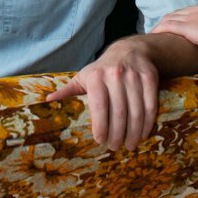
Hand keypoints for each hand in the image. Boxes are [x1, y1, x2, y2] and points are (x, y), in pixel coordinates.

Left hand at [46, 38, 160, 149]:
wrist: (129, 50)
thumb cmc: (102, 69)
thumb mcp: (84, 76)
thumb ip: (68, 90)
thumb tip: (47, 100)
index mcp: (96, 77)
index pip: (99, 106)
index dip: (101, 126)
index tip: (100, 140)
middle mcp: (115, 75)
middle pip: (118, 112)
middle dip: (117, 134)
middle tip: (114, 146)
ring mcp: (134, 77)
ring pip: (136, 111)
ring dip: (134, 132)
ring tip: (130, 145)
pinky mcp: (150, 79)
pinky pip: (150, 105)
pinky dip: (148, 123)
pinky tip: (143, 133)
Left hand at [150, 2, 197, 60]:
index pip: (185, 13)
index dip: (176, 21)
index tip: (170, 31)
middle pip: (174, 14)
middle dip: (164, 24)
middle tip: (157, 36)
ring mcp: (193, 16)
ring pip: (168, 19)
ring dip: (159, 28)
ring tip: (152, 39)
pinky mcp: (190, 27)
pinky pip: (168, 26)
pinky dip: (158, 31)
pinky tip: (152, 38)